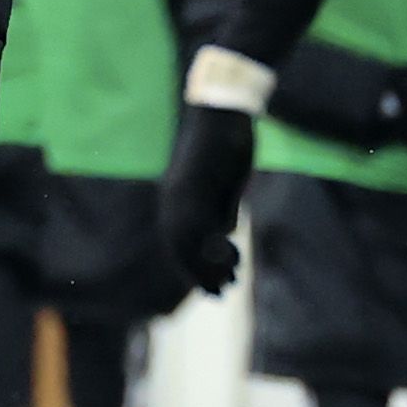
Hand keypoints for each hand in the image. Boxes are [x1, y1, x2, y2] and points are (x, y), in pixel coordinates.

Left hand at [157, 103, 254, 295]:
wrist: (223, 112)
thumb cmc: (225, 144)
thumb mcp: (223, 185)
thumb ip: (220, 210)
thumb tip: (223, 236)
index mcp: (175, 199)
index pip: (178, 244)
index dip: (192, 268)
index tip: (210, 287)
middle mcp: (173, 201)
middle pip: (180, 249)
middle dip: (199, 275)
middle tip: (219, 294)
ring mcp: (184, 195)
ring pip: (189, 243)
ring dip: (209, 267)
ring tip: (230, 282)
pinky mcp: (198, 188)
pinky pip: (203, 226)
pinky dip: (216, 248)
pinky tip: (233, 259)